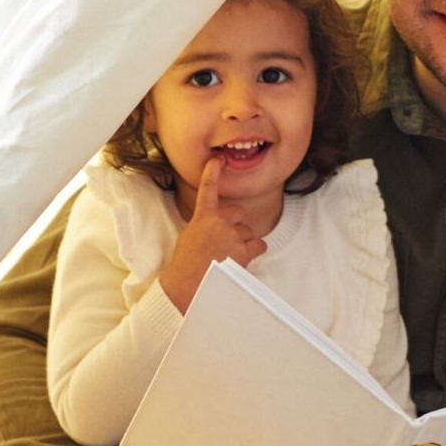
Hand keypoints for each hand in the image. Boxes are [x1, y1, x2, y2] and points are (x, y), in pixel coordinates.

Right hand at [158, 158, 266, 311]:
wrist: (187, 285)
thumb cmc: (186, 264)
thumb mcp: (190, 236)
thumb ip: (206, 225)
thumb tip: (218, 226)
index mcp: (202, 217)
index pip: (208, 189)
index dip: (213, 172)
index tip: (218, 160)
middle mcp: (218, 222)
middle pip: (239, 213)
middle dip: (236, 224)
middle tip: (225, 241)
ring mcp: (231, 235)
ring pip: (249, 231)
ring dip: (243, 242)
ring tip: (227, 256)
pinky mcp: (242, 250)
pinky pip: (259, 244)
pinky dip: (254, 251)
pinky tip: (242, 259)